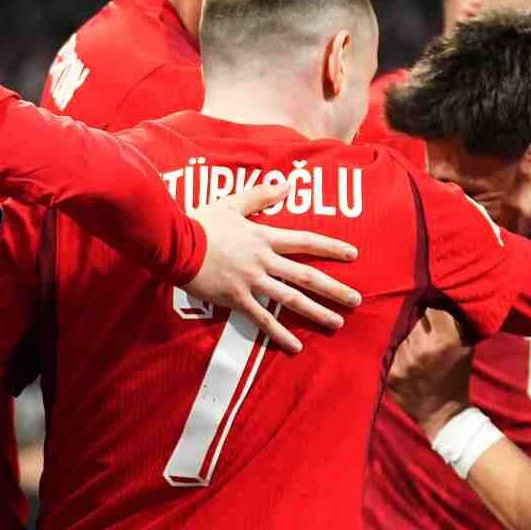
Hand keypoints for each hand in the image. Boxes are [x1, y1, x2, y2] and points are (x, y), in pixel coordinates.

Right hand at [185, 180, 358, 353]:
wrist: (174, 244)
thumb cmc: (200, 222)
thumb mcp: (232, 203)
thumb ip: (261, 195)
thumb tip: (287, 183)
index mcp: (264, 237)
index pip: (306, 241)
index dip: (331, 247)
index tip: (353, 254)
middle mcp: (263, 261)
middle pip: (306, 275)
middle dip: (334, 288)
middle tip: (356, 300)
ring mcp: (251, 282)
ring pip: (291, 299)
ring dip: (316, 312)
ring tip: (337, 322)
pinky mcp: (236, 299)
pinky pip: (262, 319)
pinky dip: (280, 333)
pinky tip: (295, 346)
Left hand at [387, 308, 476, 425]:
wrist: (443, 412)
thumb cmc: (456, 375)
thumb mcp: (465, 346)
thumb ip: (454, 323)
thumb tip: (441, 297)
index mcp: (445, 340)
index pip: (431, 308)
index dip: (430, 305)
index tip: (428, 304)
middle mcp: (423, 349)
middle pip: (412, 318)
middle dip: (414, 318)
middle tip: (416, 320)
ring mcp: (404, 361)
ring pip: (398, 333)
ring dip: (401, 333)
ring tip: (408, 338)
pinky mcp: (390, 373)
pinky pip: (388, 351)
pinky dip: (392, 349)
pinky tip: (399, 352)